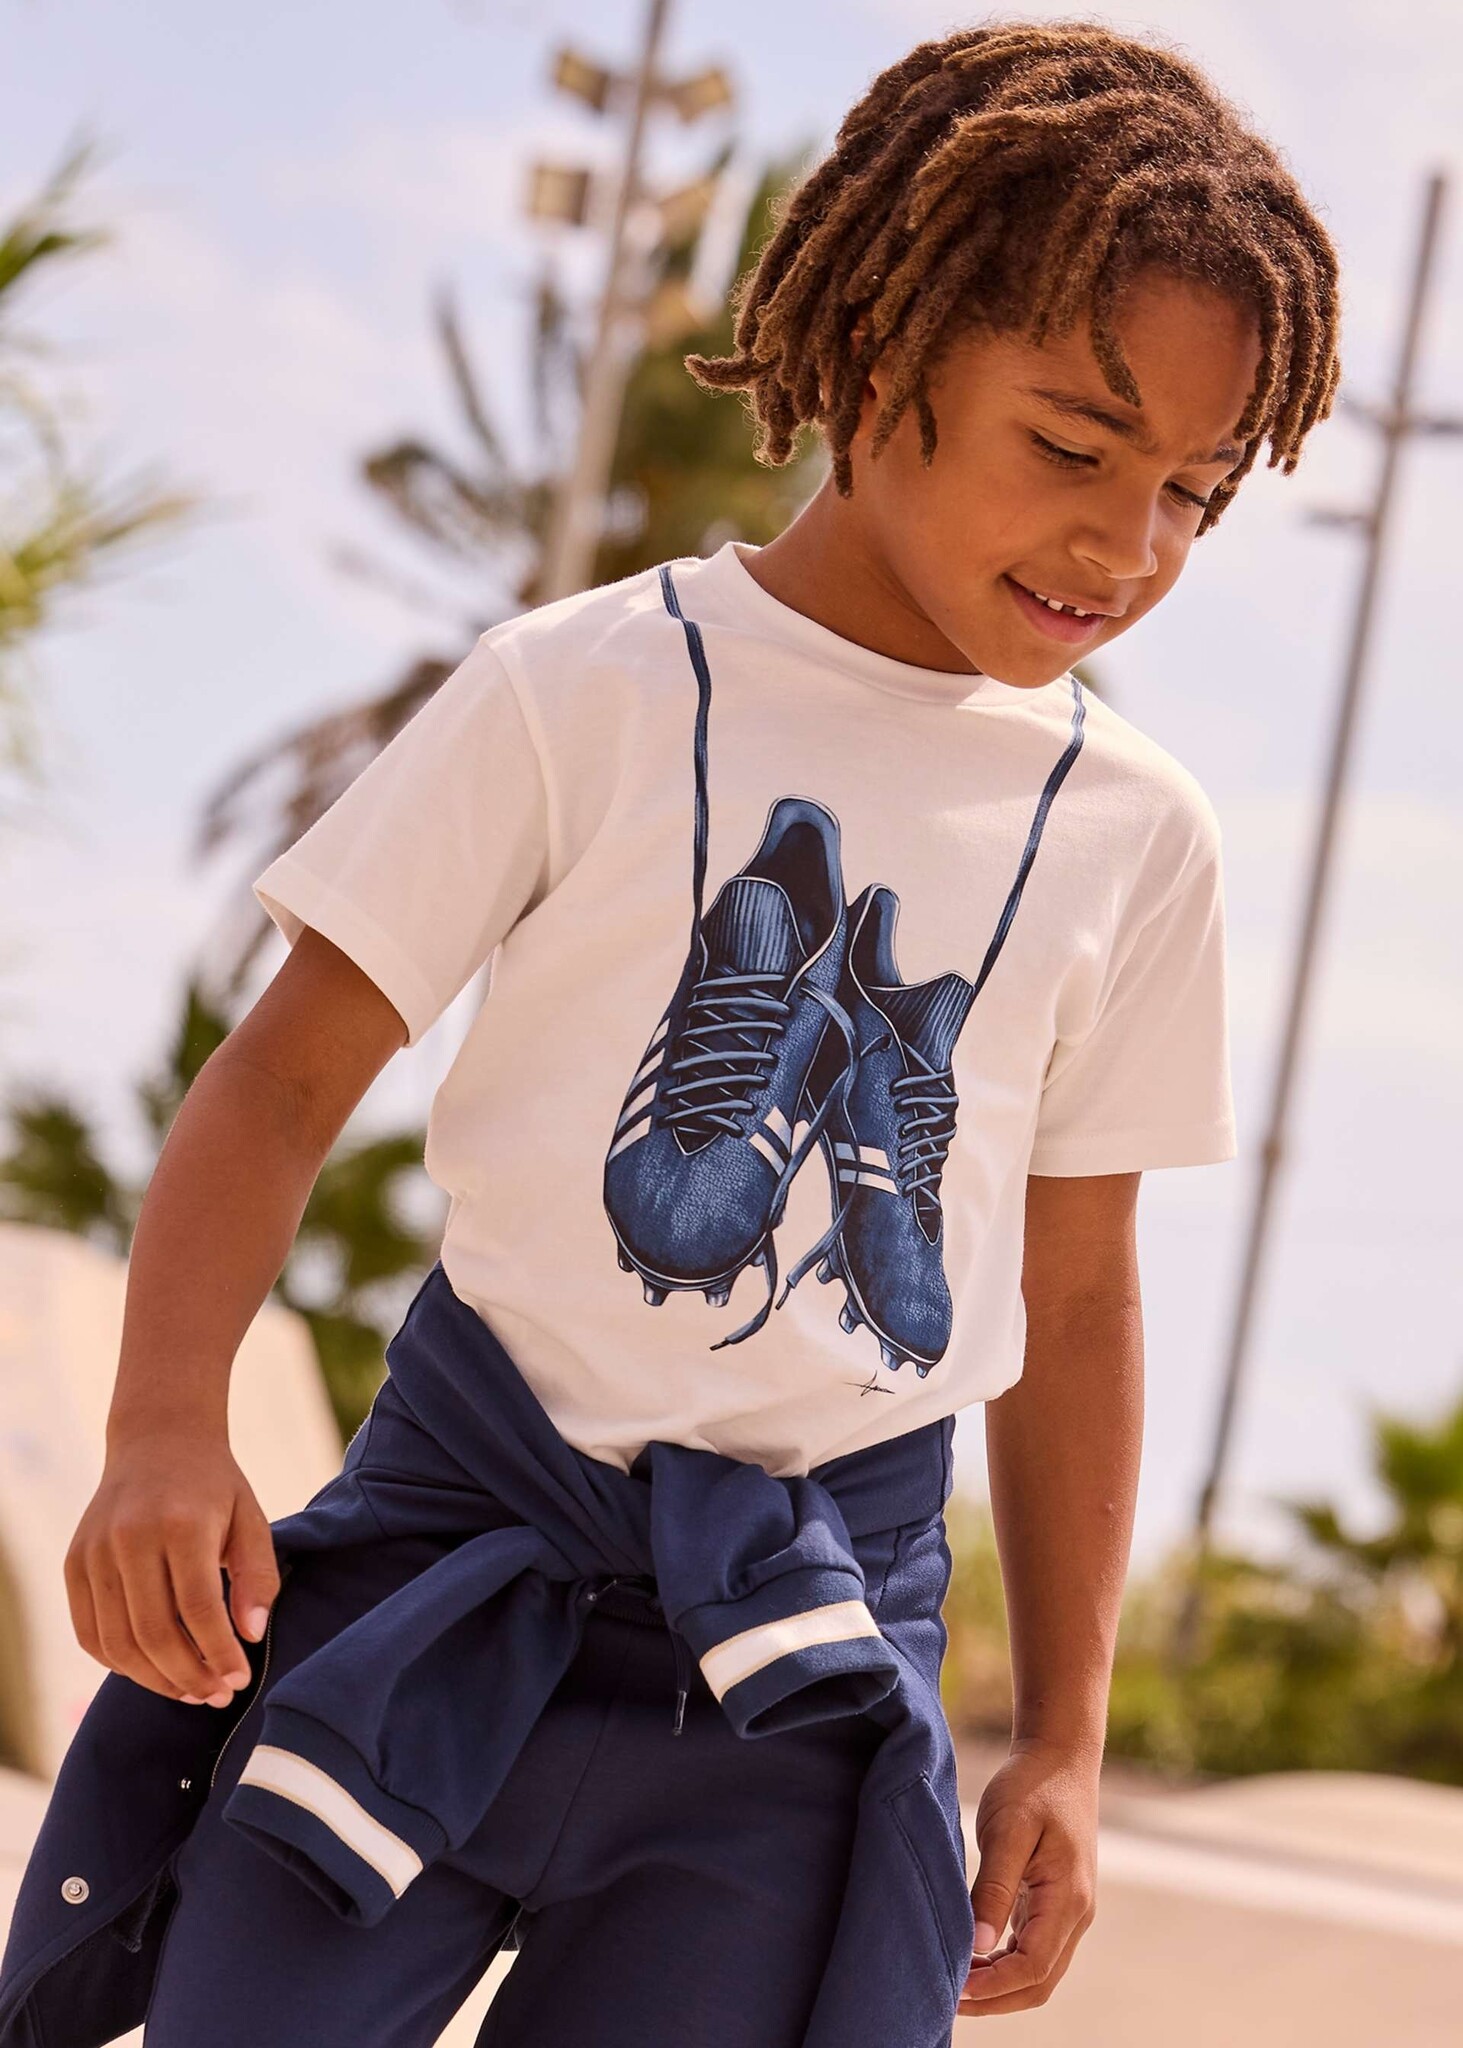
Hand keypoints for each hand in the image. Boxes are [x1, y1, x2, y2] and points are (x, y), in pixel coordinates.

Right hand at [64, 1426, 281, 1707]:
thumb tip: (250, 1636)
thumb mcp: (250, 1519)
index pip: (198, 1608)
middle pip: (154, 1633)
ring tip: (190, 1690)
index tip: (240, 1679)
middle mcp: (130, 1537)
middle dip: (189, 1676)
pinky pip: (89, 1632)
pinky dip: (118, 1662)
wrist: (158, 1441)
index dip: (219, 1653)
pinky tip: (152, 1670)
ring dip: (154, 1678)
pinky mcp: (73, 1562)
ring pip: (117, 1642)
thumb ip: (257, 1577)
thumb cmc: (214, 1487)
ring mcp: (94, 1551)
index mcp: (181, 1523)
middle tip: (217, 1695)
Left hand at [956, 1736, 1099, 2017]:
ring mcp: (1068, 1911)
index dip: (993, 1988)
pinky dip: (1004, 1964)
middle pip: (1038, 1982)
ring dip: (998, 1985)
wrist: (1060, 1757)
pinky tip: (973, 1958)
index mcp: (1067, 1899)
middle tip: (945, 1997)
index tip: (953, 1988)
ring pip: (1037, 1971)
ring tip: (953, 1981)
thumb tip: (977, 1945)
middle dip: (994, 1999)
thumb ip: (994, 1889)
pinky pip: (1033, 1949)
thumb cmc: (1032, 1786)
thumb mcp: (1008, 1831)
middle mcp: (1075, 1914)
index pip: (1034, 1968)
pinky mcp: (1055, 1902)